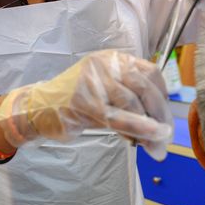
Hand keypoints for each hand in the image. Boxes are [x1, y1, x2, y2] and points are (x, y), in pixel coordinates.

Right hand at [0, 50, 173, 159]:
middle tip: (166, 136)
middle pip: (144, 86)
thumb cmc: (77, 104)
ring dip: (149, 127)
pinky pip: (116, 116)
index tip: (166, 118)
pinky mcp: (83, 100)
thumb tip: (161, 128)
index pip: (150, 72)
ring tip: (156, 145)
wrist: (38, 108)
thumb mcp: (108, 96)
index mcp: (114, 59)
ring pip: (132, 102)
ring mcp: (92, 80)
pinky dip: (136, 128)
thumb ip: (132, 104)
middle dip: (160, 114)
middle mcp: (105, 64)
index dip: (163, 97)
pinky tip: (146, 140)